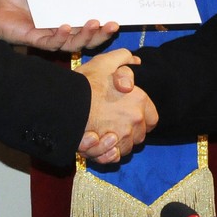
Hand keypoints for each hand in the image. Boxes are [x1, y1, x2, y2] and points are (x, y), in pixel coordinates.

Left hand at [0, 0, 119, 51]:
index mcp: (69, 12)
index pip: (93, 19)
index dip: (106, 19)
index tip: (119, 11)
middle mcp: (65, 27)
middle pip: (89, 36)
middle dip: (103, 32)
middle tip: (113, 23)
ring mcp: (52, 35)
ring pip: (75, 43)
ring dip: (87, 35)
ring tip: (94, 23)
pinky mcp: (37, 40)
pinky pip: (53, 43)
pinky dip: (61, 36)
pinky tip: (66, 27)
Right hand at [76, 49, 157, 163]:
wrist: (64, 103)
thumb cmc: (84, 83)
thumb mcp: (105, 63)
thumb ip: (123, 59)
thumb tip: (137, 62)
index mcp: (139, 100)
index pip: (153, 119)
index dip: (142, 118)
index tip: (130, 115)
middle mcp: (135, 121)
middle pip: (139, 135)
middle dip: (129, 131)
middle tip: (113, 123)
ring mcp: (122, 138)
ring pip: (126, 147)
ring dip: (117, 143)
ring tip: (102, 132)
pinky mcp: (108, 151)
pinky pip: (113, 157)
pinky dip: (107, 154)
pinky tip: (97, 142)